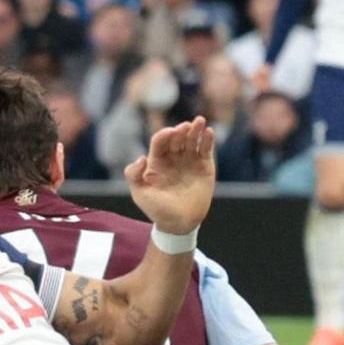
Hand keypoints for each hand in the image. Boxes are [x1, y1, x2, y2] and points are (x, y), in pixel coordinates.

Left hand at [124, 117, 218, 235]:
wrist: (179, 223)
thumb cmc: (157, 210)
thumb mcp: (140, 194)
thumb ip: (134, 176)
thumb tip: (141, 158)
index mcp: (157, 162)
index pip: (160, 142)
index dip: (164, 135)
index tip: (170, 133)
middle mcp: (174, 158)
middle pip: (177, 138)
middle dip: (181, 130)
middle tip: (186, 126)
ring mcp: (189, 161)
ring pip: (192, 140)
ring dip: (195, 130)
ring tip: (199, 120)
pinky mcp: (205, 166)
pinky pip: (206, 150)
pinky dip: (208, 140)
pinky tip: (209, 132)